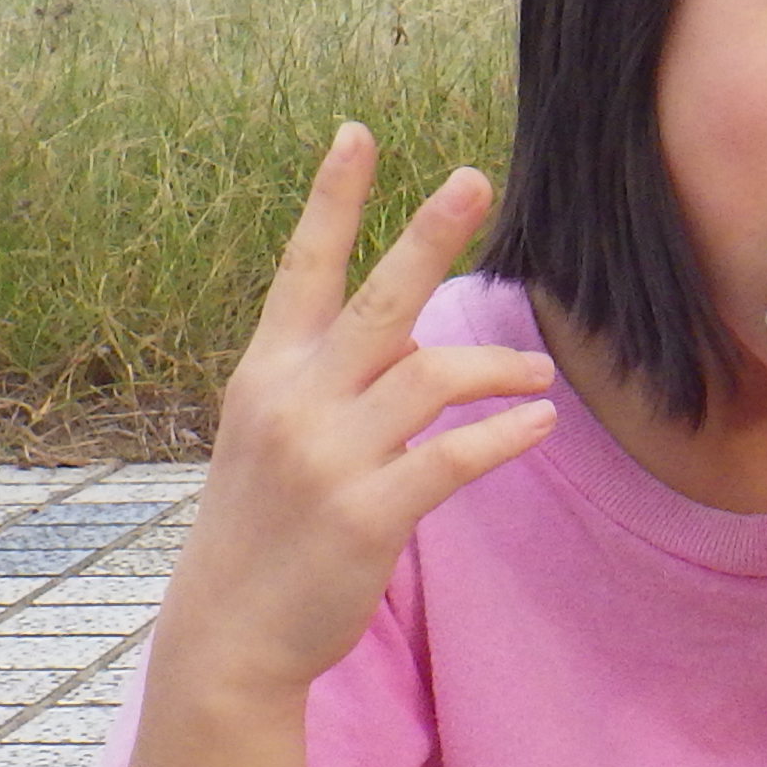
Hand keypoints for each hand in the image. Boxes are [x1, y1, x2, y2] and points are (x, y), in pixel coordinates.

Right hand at [158, 125, 559, 692]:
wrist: (229, 633)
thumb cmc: (261, 525)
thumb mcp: (274, 436)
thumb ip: (334, 381)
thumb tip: (414, 339)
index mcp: (265, 372)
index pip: (301, 268)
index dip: (330, 200)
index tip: (358, 133)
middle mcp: (293, 402)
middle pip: (377, 301)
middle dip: (426, 234)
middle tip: (475, 179)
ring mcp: (329, 458)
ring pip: (433, 376)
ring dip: (500, 366)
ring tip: (538, 372)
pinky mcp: (369, 514)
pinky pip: (455, 457)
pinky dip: (505, 434)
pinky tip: (537, 422)